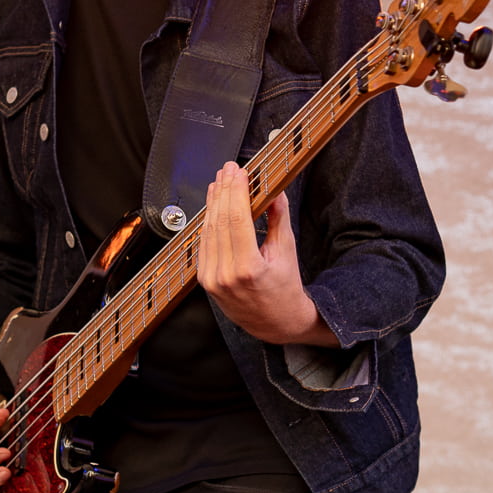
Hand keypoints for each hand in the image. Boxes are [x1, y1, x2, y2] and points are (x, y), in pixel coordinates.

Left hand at [197, 161, 337, 346]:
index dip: (235, 192)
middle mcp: (225, 275)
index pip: (237, 220)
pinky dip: (209, 221)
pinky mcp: (205, 280)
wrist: (275, 323)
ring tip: (220, 181)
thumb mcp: (287, 251)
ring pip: (209, 230)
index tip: (238, 172)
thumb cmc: (285, 288)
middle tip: (228, 169)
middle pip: (220, 221)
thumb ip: (279, 218)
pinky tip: (213, 204)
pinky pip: (205, 243)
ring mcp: (212, 279)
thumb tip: (275, 190)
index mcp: (248, 269)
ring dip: (213, 202)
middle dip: (223, 190)